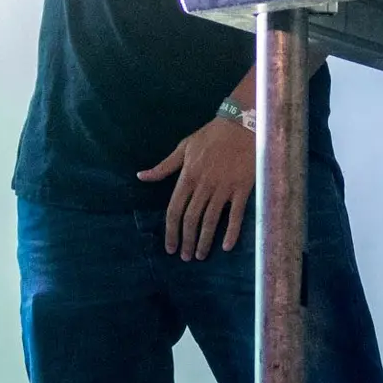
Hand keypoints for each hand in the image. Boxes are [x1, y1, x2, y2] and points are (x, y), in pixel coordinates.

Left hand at [138, 116, 255, 259]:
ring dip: (204, 241)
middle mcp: (204, 185)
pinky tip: (226, 246)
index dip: (171, 231)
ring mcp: (224, 188)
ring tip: (200, 255)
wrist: (242, 124)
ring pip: (210, 220)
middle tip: (185, 257)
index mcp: (188, 176)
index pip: (175, 210)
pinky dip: (231, 232)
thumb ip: (163, 167)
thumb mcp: (183, 147)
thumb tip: (141, 176)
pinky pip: (235, 215)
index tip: (170, 247)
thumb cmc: (211, 135)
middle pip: (191, 219)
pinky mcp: (242, 189)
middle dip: (186, 241)